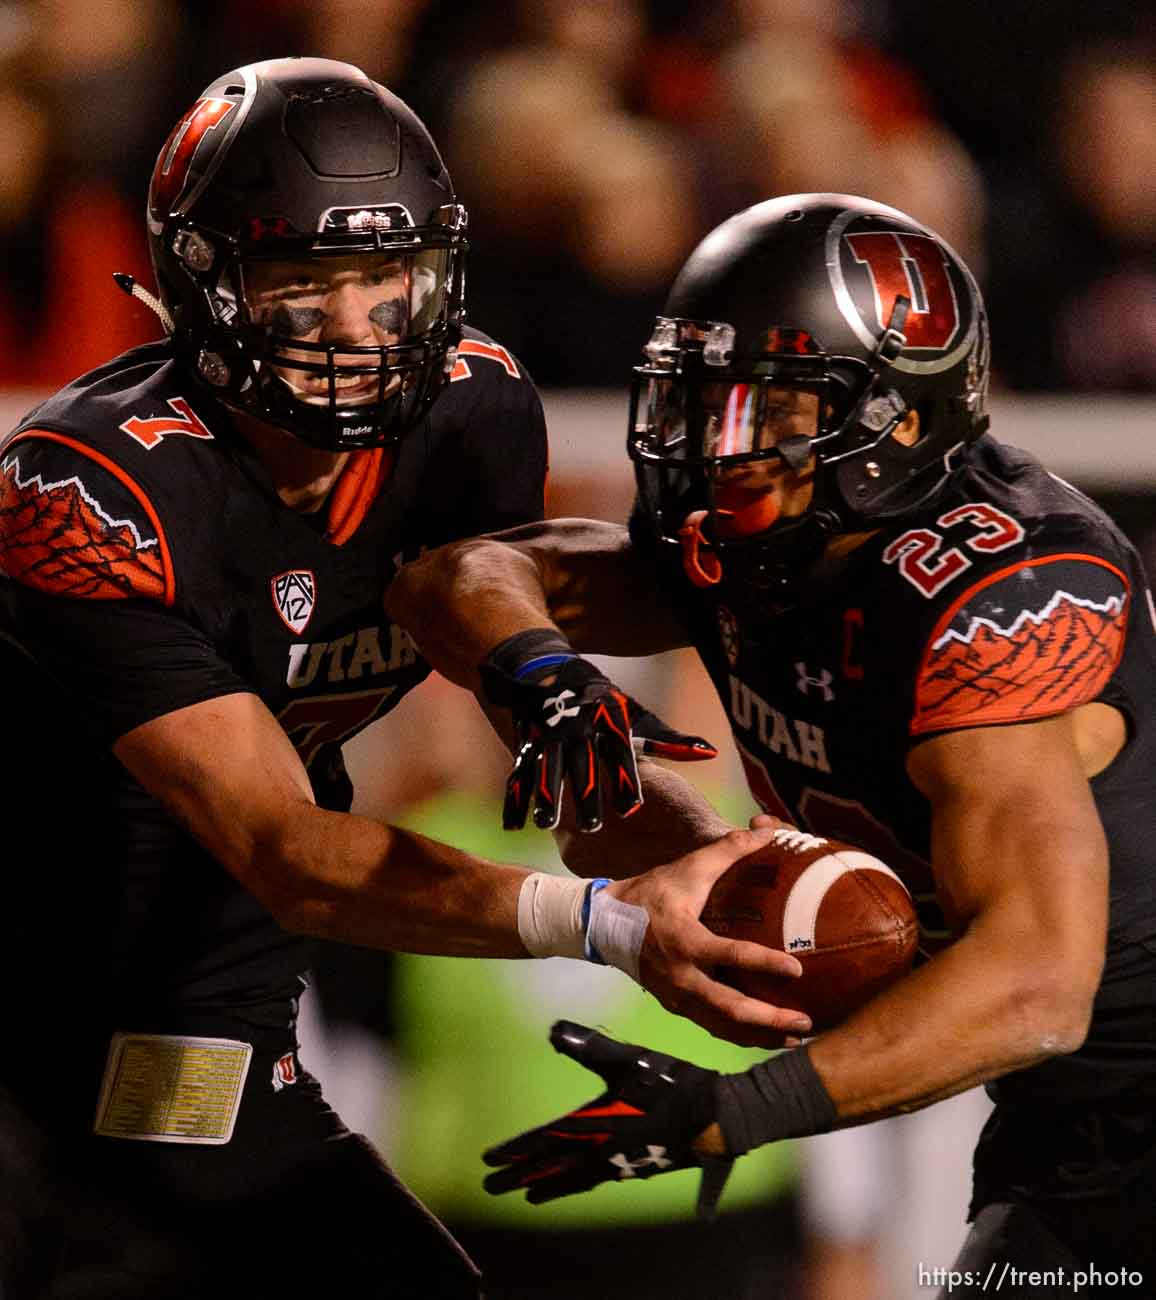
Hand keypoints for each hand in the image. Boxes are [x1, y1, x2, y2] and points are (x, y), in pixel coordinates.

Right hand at [481, 653, 716, 832]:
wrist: (547, 671)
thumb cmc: (601, 701)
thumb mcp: (634, 714)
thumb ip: (668, 740)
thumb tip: (710, 754)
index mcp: (607, 721)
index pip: (617, 754)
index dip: (623, 781)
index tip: (630, 810)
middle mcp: (577, 728)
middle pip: (582, 766)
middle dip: (586, 795)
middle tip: (593, 826)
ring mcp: (548, 735)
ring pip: (548, 770)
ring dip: (547, 797)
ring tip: (548, 824)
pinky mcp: (525, 743)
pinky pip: (520, 774)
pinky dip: (516, 800)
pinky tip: (514, 826)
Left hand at [483, 1021, 733, 1218]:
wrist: (716, 1118)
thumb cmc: (671, 1085)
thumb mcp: (629, 1060)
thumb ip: (590, 1046)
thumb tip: (553, 1030)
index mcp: (593, 1127)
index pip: (543, 1141)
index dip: (514, 1151)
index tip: (487, 1161)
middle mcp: (600, 1151)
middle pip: (551, 1168)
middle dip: (519, 1177)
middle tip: (491, 1187)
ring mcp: (619, 1163)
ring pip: (572, 1179)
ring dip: (546, 1184)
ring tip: (528, 1193)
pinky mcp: (635, 1166)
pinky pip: (594, 1180)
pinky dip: (576, 1184)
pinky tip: (578, 1181)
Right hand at [611, 824, 812, 1046]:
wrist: (604, 923)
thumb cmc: (652, 893)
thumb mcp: (689, 868)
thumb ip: (730, 849)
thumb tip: (769, 828)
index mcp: (686, 941)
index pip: (730, 956)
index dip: (764, 964)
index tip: (796, 970)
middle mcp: (682, 976)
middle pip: (730, 1009)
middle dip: (770, 1020)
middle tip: (805, 1022)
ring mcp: (677, 996)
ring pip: (723, 1026)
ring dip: (760, 1035)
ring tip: (795, 1039)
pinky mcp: (675, 1006)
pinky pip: (712, 1025)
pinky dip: (740, 1034)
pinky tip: (765, 1036)